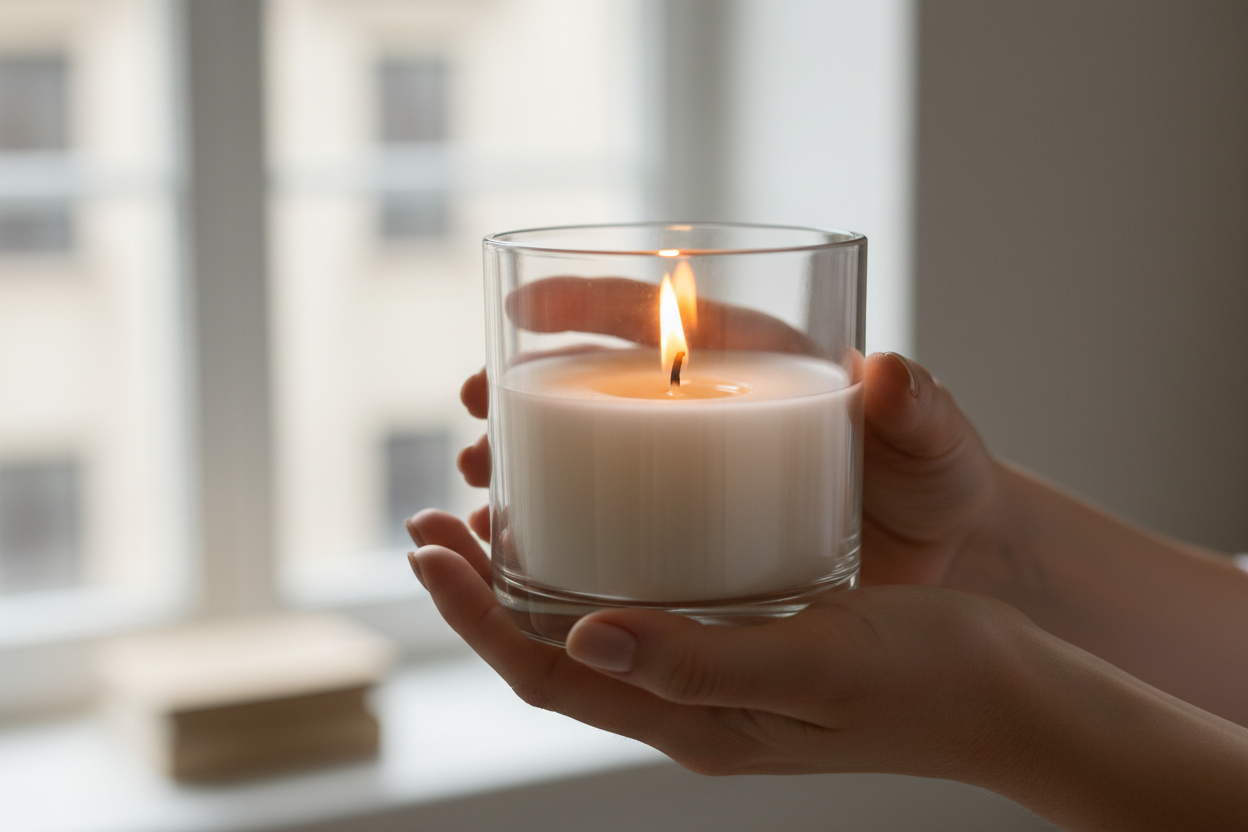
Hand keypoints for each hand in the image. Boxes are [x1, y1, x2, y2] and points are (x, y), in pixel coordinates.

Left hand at [406, 508, 1036, 781]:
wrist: (1010, 696)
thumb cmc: (931, 676)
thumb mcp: (815, 657)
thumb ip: (698, 659)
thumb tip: (578, 642)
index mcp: (696, 720)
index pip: (546, 675)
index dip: (472, 616)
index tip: (425, 549)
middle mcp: (691, 710)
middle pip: (548, 658)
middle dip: (478, 595)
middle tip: (432, 523)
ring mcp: (715, 686)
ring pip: (587, 639)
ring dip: (525, 585)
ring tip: (487, 521)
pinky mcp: (744, 653)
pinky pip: (641, 621)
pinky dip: (591, 577)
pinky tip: (596, 533)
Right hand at [460, 278, 1010, 591]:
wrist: (947, 554)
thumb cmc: (937, 475)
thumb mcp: (936, 439)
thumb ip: (922, 408)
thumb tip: (889, 372)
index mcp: (750, 363)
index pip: (659, 317)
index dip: (586, 303)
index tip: (522, 308)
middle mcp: (705, 417)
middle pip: (595, 390)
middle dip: (523, 396)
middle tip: (473, 414)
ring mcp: (693, 485)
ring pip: (587, 467)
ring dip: (523, 473)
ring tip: (478, 495)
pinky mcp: (694, 549)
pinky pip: (612, 540)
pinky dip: (561, 547)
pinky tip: (519, 568)